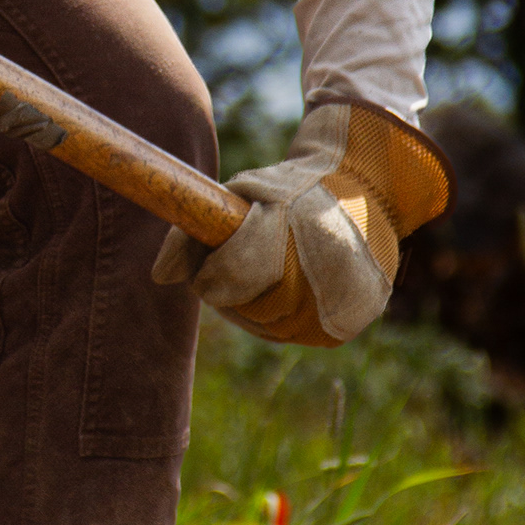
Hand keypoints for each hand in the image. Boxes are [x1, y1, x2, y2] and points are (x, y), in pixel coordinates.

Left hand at [151, 101, 451, 347]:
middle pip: (251, 305)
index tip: (204, 265)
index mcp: (306, 231)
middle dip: (234, 287)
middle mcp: (329, 275)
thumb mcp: (248, 192)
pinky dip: (277, 317)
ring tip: (262, 273)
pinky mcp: (343, 328)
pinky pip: (289, 334)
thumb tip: (159, 276)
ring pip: (268, 327)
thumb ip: (199, 227)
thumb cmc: (295, 189)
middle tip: (240, 262)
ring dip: (253, 305)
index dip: (211, 272)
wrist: (365, 196)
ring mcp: (341, 307)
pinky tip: (282, 290)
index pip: (236, 273)